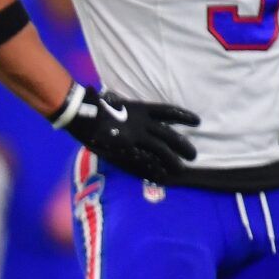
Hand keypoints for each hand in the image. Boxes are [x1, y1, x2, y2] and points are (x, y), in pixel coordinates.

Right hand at [58, 86, 198, 184]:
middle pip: (170, 133)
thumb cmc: (93, 107)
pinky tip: (162, 174)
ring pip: (162, 148)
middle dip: (183, 144)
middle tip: (194, 155)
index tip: (197, 121)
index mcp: (140, 108)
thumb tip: (129, 114)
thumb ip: (126, 112)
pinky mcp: (126, 147)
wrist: (81, 112)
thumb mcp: (114, 104)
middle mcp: (142, 122)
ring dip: (173, 159)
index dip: (184, 116)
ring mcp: (135, 134)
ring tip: (182, 168)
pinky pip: (145, 158)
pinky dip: (154, 167)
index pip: (168, 111)